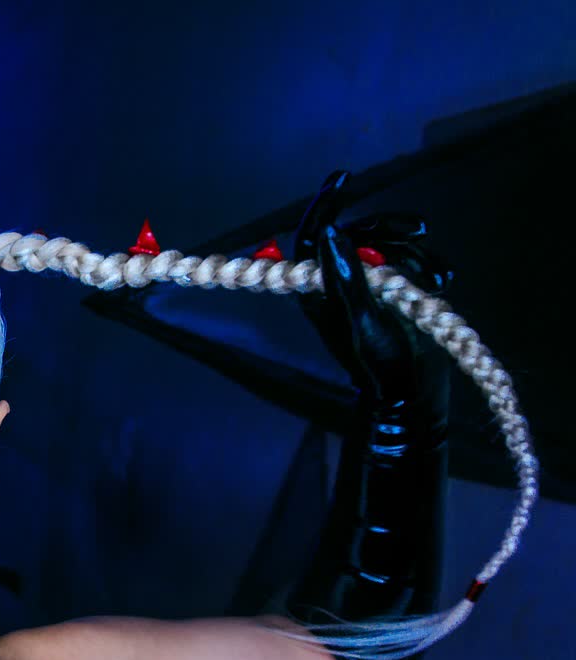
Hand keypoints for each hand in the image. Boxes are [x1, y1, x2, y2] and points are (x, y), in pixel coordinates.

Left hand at [294, 170, 451, 413]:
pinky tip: (439, 281)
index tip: (343, 178)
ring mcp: (369, 283)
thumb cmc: (375, 360)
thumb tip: (329, 233)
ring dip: (415, 253)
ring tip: (433, 278)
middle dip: (389, 229)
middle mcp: (340, 280)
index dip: (325, 205)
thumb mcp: (357, 318)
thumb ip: (343, 277)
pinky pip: (411, 260)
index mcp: (317, 287)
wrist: (411, 389)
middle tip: (418, 230)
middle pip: (360, 233)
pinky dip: (427, 266)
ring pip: (389, 245)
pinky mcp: (396, 289)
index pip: (314, 237)